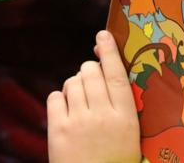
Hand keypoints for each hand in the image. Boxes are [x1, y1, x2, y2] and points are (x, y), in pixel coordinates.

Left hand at [48, 31, 140, 162]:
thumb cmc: (114, 159)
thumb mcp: (129, 132)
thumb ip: (119, 103)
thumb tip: (102, 69)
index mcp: (125, 116)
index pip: (117, 75)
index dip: (109, 52)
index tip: (102, 34)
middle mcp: (102, 115)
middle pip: (91, 72)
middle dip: (89, 70)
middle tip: (89, 81)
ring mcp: (79, 123)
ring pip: (72, 82)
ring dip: (74, 85)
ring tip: (78, 101)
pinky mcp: (58, 131)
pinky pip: (54, 97)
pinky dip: (59, 98)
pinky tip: (65, 110)